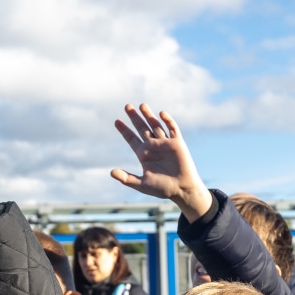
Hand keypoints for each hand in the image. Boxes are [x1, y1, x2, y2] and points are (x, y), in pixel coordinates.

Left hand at [111, 104, 211, 221]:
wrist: (182, 189)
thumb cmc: (162, 189)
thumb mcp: (142, 185)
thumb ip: (127, 178)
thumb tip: (111, 173)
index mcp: (144, 154)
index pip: (131, 139)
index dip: (124, 130)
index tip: (117, 121)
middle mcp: (153, 146)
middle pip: (142, 128)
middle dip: (134, 117)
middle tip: (127, 106)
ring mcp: (165, 143)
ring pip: (155, 125)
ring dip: (149, 115)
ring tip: (141, 105)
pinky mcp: (177, 143)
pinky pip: (172, 128)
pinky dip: (167, 120)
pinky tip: (161, 113)